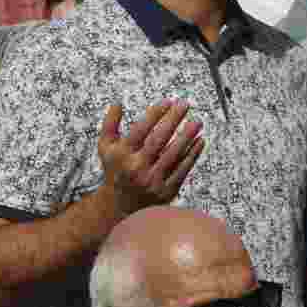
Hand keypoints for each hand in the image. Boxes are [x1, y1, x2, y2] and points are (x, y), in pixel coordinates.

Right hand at [97, 101, 204, 216]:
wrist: (120, 206)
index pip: (140, 130)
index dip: (155, 114)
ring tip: (198, 122)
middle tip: (185, 105)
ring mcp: (152, 181)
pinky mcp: (166, 191)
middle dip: (173, 120)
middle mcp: (136, 168)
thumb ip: (109, 124)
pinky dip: (192, 155)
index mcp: (122, 155)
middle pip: (158, 140)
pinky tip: (200, 141)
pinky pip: (182, 170)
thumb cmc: (116, 168)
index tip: (168, 101)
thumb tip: (117, 104)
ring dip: (187, 137)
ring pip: (173, 155)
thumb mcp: (106, 148)